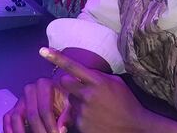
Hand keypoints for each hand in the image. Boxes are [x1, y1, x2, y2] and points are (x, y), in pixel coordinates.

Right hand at [3, 76, 70, 132]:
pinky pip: (7, 118)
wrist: (58, 98)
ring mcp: (20, 99)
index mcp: (44, 85)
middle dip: (39, 130)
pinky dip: (9, 129)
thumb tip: (60, 129)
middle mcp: (29, 89)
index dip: (50, 125)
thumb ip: (67, 115)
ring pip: (16, 116)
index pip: (45, 108)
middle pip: (31, 114)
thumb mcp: (71, 105)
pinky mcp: (14, 108)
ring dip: (22, 132)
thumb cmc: (65, 101)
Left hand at [40, 47, 176, 132]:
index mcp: (98, 82)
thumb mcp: (116, 83)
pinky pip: (74, 117)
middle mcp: (88, 95)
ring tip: (95, 109)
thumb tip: (84, 72)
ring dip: (78, 103)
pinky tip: (95, 119)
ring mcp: (83, 112)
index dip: (56, 58)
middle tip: (80, 89)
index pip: (73, 66)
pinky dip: (82, 118)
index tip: (42, 50)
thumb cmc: (127, 103)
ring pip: (70, 102)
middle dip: (68, 83)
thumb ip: (98, 76)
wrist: (135, 127)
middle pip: (64, 82)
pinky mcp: (81, 126)